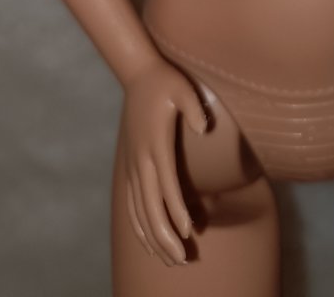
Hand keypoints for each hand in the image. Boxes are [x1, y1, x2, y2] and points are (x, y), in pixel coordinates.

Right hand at [122, 55, 208, 265]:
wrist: (137, 74)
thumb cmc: (165, 81)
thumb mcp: (182, 88)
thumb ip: (193, 108)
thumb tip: (204, 128)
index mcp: (156, 145)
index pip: (166, 185)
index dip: (176, 210)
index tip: (187, 232)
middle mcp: (141, 160)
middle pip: (150, 207)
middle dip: (164, 236)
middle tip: (181, 259)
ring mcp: (133, 165)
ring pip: (138, 210)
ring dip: (152, 237)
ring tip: (169, 259)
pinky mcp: (130, 166)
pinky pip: (131, 203)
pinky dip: (139, 225)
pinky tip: (149, 240)